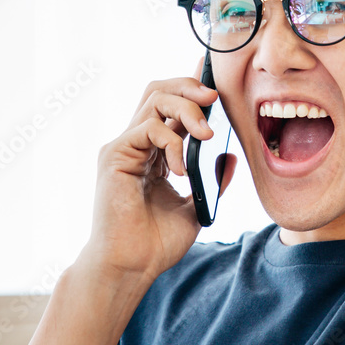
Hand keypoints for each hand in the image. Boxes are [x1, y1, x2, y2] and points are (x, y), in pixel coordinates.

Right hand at [75, 57, 236, 282]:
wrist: (132, 266)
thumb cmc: (156, 243)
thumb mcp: (196, 206)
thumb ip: (211, 180)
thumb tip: (231, 157)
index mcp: (154, 152)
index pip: (171, 106)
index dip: (191, 86)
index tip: (216, 77)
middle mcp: (136, 144)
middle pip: (159, 91)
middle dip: (189, 86)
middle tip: (215, 97)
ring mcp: (124, 147)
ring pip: (154, 100)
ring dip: (187, 109)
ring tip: (206, 134)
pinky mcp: (114, 156)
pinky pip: (147, 128)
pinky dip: (172, 140)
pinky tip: (181, 167)